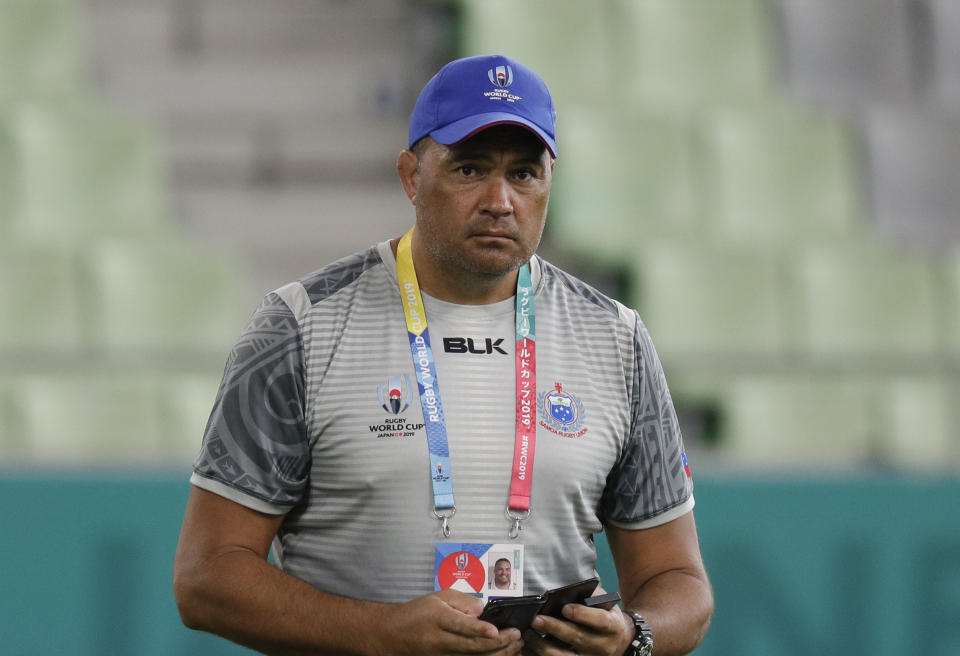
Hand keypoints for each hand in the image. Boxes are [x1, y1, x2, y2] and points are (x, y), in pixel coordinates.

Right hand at [378, 589, 523, 655]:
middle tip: (516, 635)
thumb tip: (483, 610)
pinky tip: (500, 654)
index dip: (479, 629)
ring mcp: (443, 655)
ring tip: (515, 645)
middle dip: (497, 643)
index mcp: (438, 618)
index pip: (461, 625)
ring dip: (497, 654)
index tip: (495, 630)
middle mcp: (440, 640)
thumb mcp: (438, 597)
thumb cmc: (416, 614)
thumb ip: (462, 601)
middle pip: (472, 646)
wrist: (393, 634)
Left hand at [522, 605, 630, 655]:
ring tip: (529, 634)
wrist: (619, 640)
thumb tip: (565, 591)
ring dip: (544, 646)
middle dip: (556, 629)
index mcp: (613, 626)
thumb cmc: (605, 615)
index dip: (583, 615)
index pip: (600, 620)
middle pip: (579, 638)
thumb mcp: (604, 603)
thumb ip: (589, 596)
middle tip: (537, 620)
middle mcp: (604, 645)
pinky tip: (528, 648)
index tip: (565, 608)